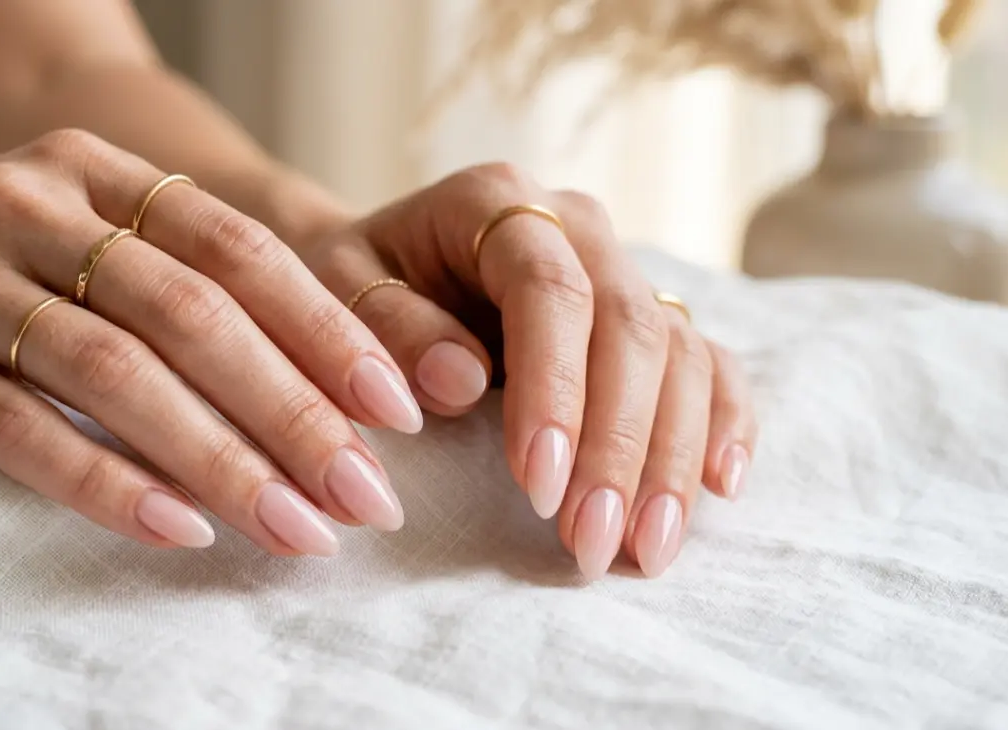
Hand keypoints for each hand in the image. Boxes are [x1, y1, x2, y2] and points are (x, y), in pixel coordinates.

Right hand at [0, 130, 426, 555]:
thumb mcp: (72, 250)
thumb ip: (174, 289)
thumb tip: (324, 388)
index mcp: (93, 174)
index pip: (237, 249)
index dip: (327, 330)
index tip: (399, 411)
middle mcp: (29, 207)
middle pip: (192, 312)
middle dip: (295, 410)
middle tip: (367, 494)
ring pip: (115, 371)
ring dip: (221, 458)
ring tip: (295, 528)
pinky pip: (17, 426)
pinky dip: (102, 481)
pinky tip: (175, 528)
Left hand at [300, 163, 758, 578]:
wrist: (379, 263)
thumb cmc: (351, 282)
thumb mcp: (336, 290)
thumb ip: (389, 326)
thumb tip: (464, 381)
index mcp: (495, 201)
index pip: (550, 293)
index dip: (555, 393)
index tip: (538, 489)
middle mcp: (576, 225)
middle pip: (630, 328)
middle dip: (617, 447)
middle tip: (590, 544)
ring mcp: (621, 268)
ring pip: (680, 353)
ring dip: (669, 459)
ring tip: (642, 552)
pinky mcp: (648, 316)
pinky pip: (710, 361)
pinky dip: (723, 422)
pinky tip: (721, 488)